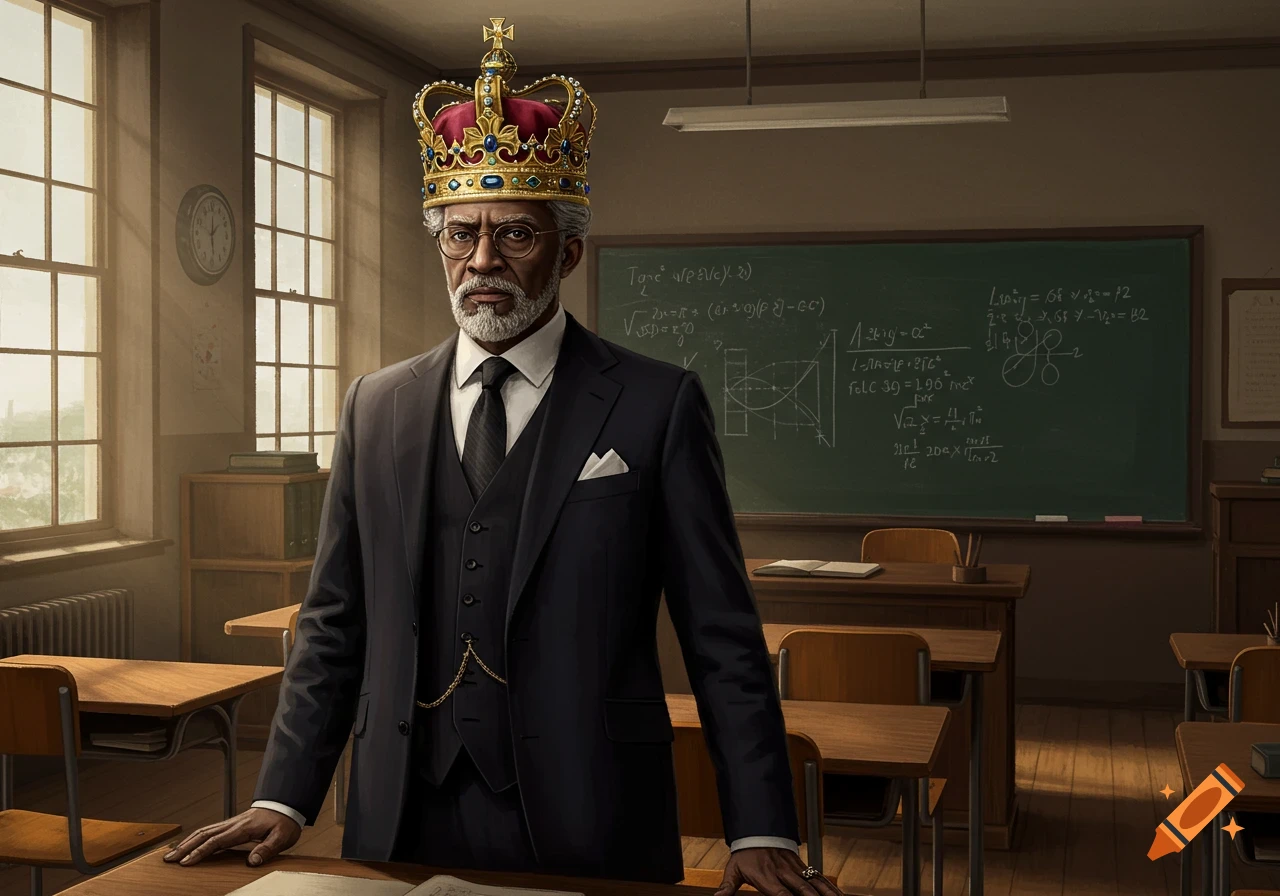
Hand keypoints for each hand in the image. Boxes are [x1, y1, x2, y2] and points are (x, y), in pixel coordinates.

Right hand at [163, 807, 300, 866]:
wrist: (286, 806)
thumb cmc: (284, 822)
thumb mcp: (282, 836)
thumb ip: (268, 848)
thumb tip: (252, 861)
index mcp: (243, 828)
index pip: (216, 841)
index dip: (200, 852)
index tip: (186, 862)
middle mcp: (233, 824)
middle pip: (204, 834)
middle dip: (185, 847)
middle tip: (169, 859)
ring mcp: (231, 824)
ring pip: (204, 831)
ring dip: (187, 842)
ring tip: (172, 853)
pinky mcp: (231, 825)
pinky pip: (210, 831)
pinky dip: (196, 837)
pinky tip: (189, 844)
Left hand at [715, 847, 842, 895]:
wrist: (756, 829)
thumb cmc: (745, 853)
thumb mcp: (733, 870)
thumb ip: (726, 888)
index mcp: (767, 877)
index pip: (781, 894)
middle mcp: (784, 873)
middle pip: (804, 891)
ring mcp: (795, 868)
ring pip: (815, 884)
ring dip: (828, 894)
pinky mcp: (802, 865)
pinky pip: (819, 877)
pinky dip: (831, 887)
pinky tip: (840, 895)